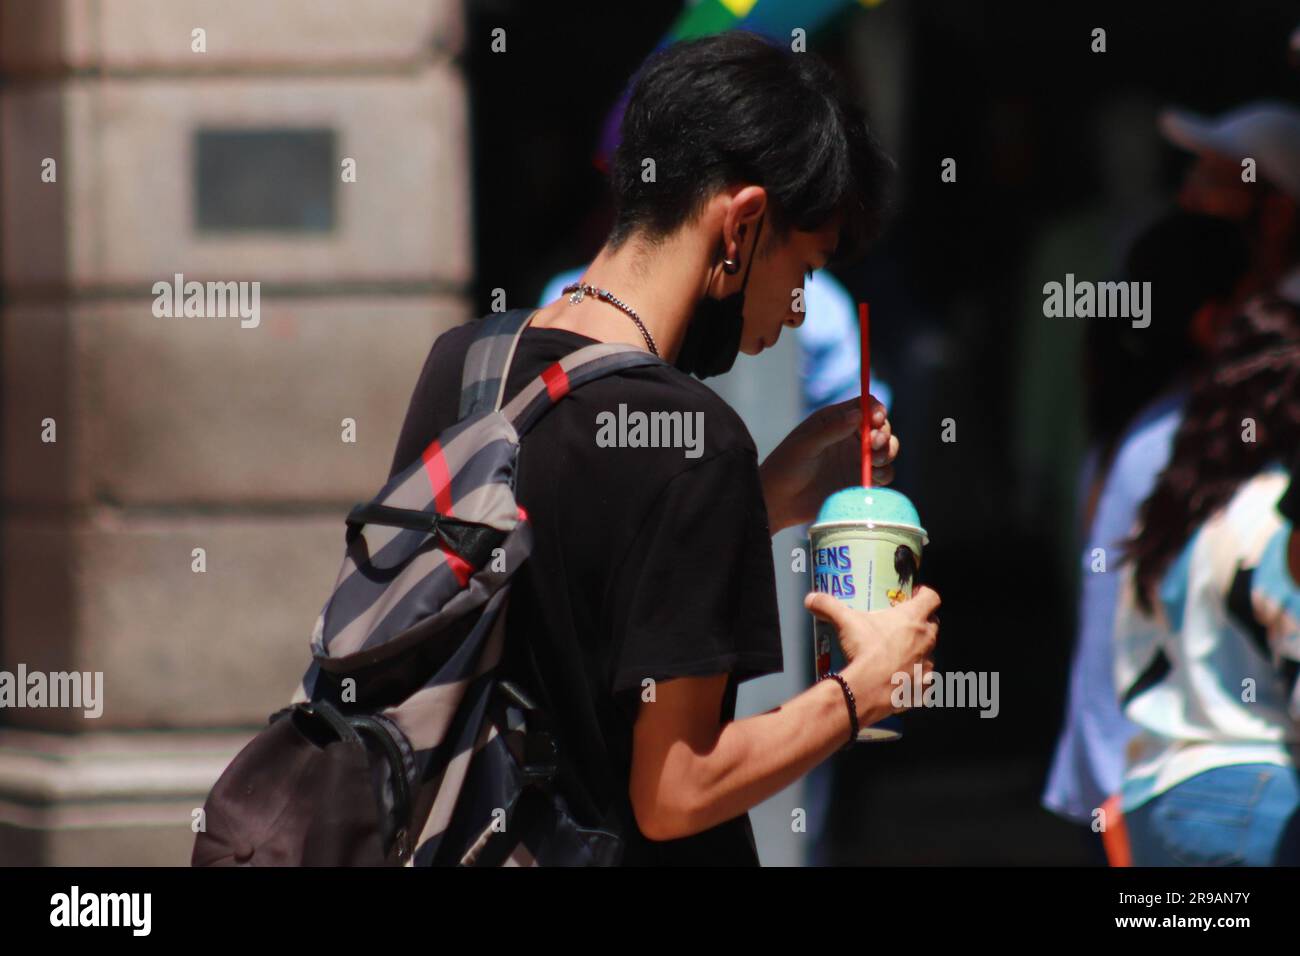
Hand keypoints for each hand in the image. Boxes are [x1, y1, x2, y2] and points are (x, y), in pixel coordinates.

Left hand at [759, 395, 898, 533]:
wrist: (779, 502)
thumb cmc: (785, 467)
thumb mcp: (805, 445)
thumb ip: (832, 430)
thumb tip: (858, 414)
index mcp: (834, 420)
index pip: (864, 405)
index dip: (876, 409)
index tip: (876, 419)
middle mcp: (849, 437)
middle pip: (880, 427)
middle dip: (884, 433)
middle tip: (874, 443)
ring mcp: (856, 459)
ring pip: (886, 449)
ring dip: (888, 452)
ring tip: (875, 461)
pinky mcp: (860, 480)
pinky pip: (883, 474)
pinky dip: (884, 473)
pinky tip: (873, 477)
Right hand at [804, 585, 939, 725]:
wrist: (870, 688)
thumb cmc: (864, 649)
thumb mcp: (845, 621)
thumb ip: (828, 606)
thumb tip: (810, 598)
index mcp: (913, 618)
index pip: (931, 598)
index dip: (925, 594)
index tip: (916, 595)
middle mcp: (926, 639)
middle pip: (933, 624)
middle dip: (922, 623)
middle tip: (904, 625)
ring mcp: (927, 664)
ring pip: (930, 653)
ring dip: (919, 652)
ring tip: (901, 655)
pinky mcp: (924, 687)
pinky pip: (926, 682)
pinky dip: (917, 680)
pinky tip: (903, 681)